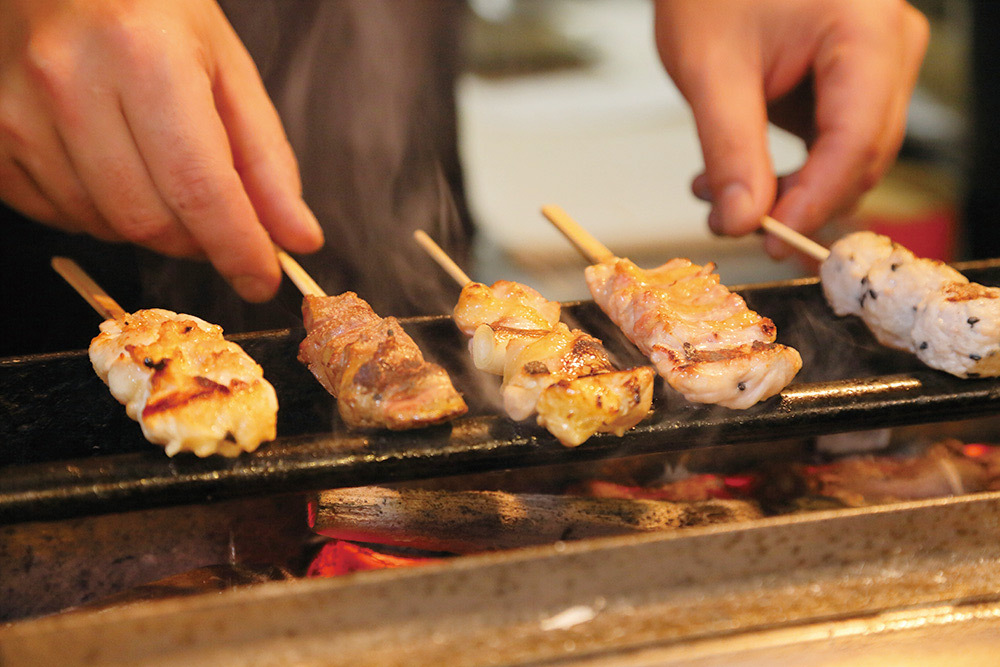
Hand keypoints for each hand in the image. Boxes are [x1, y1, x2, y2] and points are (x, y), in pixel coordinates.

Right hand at [0, 0, 323, 300]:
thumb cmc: (151, 10)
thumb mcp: (226, 69)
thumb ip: (266, 160)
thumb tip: (296, 238)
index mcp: (145, 57)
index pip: (199, 190)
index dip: (238, 250)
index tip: (262, 282)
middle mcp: (70, 82)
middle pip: (148, 221)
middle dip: (196, 240)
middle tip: (217, 219)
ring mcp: (16, 111)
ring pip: (102, 226)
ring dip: (148, 225)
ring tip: (159, 172)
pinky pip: (55, 216)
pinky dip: (97, 214)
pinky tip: (111, 168)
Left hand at [654, 0, 928, 255]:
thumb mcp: (710, 69)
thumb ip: (729, 149)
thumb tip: (740, 221)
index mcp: (866, 31)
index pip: (855, 139)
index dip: (814, 200)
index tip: (769, 239)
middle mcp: (888, 50)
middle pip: (860, 157)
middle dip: (796, 202)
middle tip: (729, 223)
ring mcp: (876, 69)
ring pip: (848, 162)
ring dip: (785, 193)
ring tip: (714, 193)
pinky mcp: (852, 87)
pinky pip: (832, 148)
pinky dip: (786, 173)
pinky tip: (732, 178)